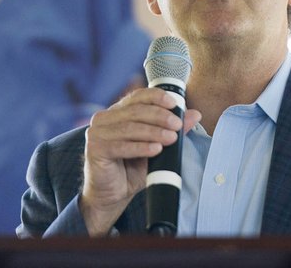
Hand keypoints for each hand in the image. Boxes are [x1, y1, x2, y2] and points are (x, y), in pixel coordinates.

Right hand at [79, 88, 200, 235]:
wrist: (112, 194)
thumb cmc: (132, 168)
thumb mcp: (156, 146)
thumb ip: (172, 129)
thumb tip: (195, 114)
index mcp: (117, 112)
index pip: (138, 96)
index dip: (157, 97)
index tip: (175, 103)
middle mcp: (104, 118)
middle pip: (136, 111)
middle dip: (160, 116)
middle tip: (177, 125)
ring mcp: (97, 133)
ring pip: (130, 128)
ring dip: (154, 132)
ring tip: (172, 138)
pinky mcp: (94, 149)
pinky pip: (121, 146)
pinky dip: (141, 147)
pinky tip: (156, 149)